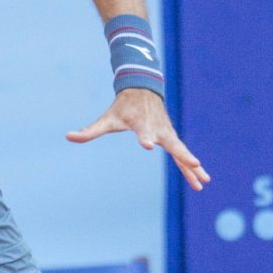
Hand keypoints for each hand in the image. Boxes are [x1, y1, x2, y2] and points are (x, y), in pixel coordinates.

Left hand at [65, 88, 210, 190]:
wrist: (143, 90)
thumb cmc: (123, 107)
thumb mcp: (106, 119)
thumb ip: (89, 131)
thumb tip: (68, 137)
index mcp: (142, 124)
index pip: (144, 132)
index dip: (145, 138)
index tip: (148, 145)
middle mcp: (159, 130)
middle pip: (173, 144)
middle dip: (183, 155)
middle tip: (194, 164)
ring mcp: (168, 134)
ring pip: (182, 152)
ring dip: (192, 167)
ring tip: (204, 183)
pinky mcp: (172, 138)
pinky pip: (183, 155)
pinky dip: (191, 167)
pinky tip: (200, 181)